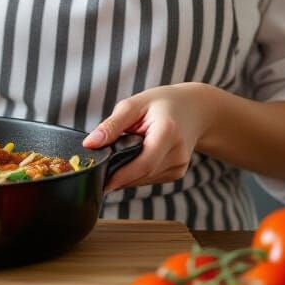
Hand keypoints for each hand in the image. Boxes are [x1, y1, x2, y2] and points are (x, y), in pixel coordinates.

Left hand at [82, 83, 220, 193]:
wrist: (195, 109)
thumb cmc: (162, 103)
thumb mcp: (134, 105)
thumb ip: (111, 125)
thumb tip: (89, 144)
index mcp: (168, 132)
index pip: (143, 163)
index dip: (120, 176)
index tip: (99, 181)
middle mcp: (178, 153)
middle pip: (142, 174)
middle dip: (118, 175)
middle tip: (98, 168)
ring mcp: (180, 166)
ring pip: (144, 179)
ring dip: (126, 174)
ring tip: (116, 157)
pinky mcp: (177, 173)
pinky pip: (150, 178)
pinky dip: (136, 172)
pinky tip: (132, 158)